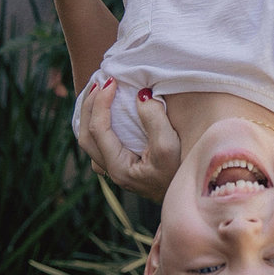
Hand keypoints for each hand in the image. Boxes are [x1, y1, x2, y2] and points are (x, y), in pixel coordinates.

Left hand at [77, 78, 180, 200]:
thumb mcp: (169, 145)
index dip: (100, 103)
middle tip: (97, 82)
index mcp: (118, 167)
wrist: (188, 193)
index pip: (97, 130)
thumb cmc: (180, 172)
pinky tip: (107, 112)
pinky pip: (99, 142)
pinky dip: (97, 123)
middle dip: (88, 107)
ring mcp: (116, 169)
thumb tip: (140, 95)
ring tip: (97, 93)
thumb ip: (153, 119)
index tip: (112, 82)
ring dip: (89, 115)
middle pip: (85, 136)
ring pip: (90, 141)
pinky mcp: (124, 165)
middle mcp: (112, 170)